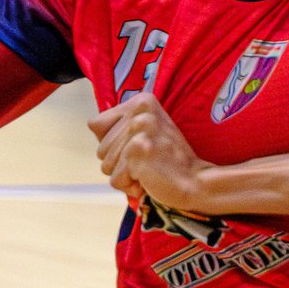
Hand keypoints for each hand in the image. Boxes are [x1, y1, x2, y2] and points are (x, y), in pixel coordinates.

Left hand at [90, 93, 210, 212]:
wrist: (196, 181)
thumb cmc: (170, 161)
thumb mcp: (147, 130)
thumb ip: (122, 125)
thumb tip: (92, 126)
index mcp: (142, 101)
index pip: (96, 124)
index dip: (113, 144)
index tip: (139, 147)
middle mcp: (140, 111)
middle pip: (100, 148)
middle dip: (120, 163)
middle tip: (148, 161)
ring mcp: (139, 130)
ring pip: (106, 165)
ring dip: (126, 175)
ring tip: (149, 169)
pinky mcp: (137, 152)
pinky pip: (115, 179)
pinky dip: (130, 186)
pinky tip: (150, 179)